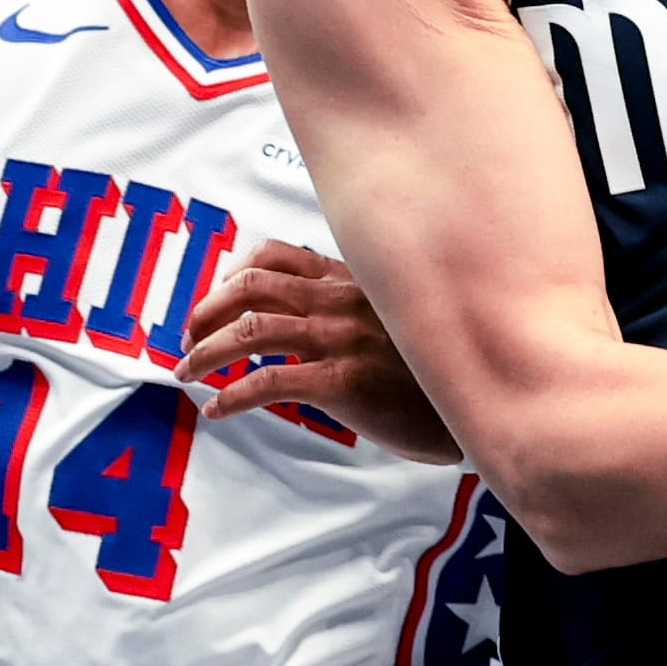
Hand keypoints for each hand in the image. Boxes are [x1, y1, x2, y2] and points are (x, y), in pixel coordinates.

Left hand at [175, 241, 464, 464]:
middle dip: (205, 310)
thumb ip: (353, 309)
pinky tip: (219, 410)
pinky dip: (233, 395)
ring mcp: (340, 337)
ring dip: (206, 352)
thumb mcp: (396, 319)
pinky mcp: (343, 380)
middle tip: (186, 339)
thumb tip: (307, 319)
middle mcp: (340, 299)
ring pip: (251, 329)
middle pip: (250, 285)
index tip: (212, 301)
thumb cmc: (433, 370)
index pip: (275, 255)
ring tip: (187, 373)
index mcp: (351, 280)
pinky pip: (269, 381)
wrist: (480, 400)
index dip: (230, 275)